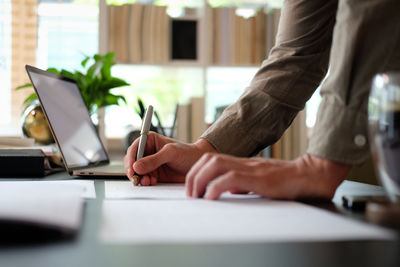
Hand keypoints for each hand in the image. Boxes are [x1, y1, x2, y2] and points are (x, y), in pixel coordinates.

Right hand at [124, 132, 215, 184]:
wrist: (198, 165)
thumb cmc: (187, 154)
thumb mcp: (171, 153)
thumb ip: (154, 160)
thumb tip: (137, 166)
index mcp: (150, 141)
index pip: (134, 148)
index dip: (131, 159)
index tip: (132, 169)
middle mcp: (148, 152)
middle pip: (133, 162)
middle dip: (134, 171)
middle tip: (137, 178)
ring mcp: (150, 164)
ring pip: (138, 172)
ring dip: (140, 178)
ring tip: (148, 181)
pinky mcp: (154, 175)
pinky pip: (144, 179)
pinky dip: (146, 182)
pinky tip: (152, 182)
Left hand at [185, 153, 350, 199]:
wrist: (304, 176)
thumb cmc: (282, 179)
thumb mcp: (257, 180)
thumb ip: (241, 183)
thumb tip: (228, 190)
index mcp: (240, 163)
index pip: (210, 159)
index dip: (196, 171)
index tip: (192, 188)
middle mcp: (242, 162)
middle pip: (208, 159)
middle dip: (193, 175)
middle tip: (190, 194)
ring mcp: (249, 168)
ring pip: (215, 164)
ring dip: (200, 180)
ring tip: (197, 196)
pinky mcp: (257, 178)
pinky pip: (230, 178)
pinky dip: (216, 187)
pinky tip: (211, 198)